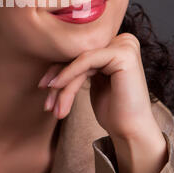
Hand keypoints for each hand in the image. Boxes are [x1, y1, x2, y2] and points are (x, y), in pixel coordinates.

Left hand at [38, 32, 157, 140]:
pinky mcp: (124, 54)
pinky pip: (87, 60)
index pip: (81, 52)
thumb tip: (52, 57)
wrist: (131, 132)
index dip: (59, 68)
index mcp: (117, 45)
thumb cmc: (113, 111)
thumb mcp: (92, 82)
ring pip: (80, 60)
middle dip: (57, 77)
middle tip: (46, 102)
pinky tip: (57, 87)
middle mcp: (124, 41)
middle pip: (79, 55)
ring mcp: (125, 45)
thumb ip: (80, 66)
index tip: (42, 86)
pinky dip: (69, 74)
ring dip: (62, 85)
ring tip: (53, 107)